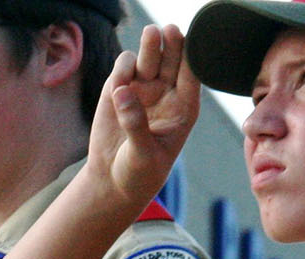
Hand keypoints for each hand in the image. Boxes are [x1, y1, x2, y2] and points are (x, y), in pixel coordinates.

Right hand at [86, 25, 200, 211]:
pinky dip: (121, 69)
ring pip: (149, 56)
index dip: (189, 55)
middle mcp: (166, 93)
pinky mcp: (118, 90)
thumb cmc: (138, 173)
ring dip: (147, 47)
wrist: (112, 181)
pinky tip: (118, 83)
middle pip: (172, 58)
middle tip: (161, 31)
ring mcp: (143, 89)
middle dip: (169, 42)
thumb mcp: (143, 155)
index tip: (183, 40)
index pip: (192, 75)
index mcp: (185, 108)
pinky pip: (123, 67)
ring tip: (145, 40)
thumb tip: (123, 93)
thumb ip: (135, 125)